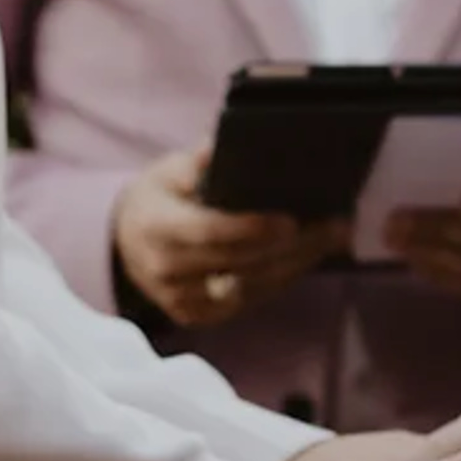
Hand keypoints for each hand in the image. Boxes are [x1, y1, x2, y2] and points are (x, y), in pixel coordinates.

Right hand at [114, 149, 344, 327]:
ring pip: (251, 287)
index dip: (250, 228)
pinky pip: (249, 301)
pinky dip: (282, 279)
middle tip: (335, 222)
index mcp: (156, 228)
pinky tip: (311, 256)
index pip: (208, 232)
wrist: (125, 243)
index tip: (290, 218)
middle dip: (292, 244)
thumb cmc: (157, 196)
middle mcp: (167, 272)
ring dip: (298, 263)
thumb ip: (202, 160)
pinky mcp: (198, 316)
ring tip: (335, 235)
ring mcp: (182, 300)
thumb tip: (233, 144)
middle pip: (239, 262)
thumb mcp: (169, 169)